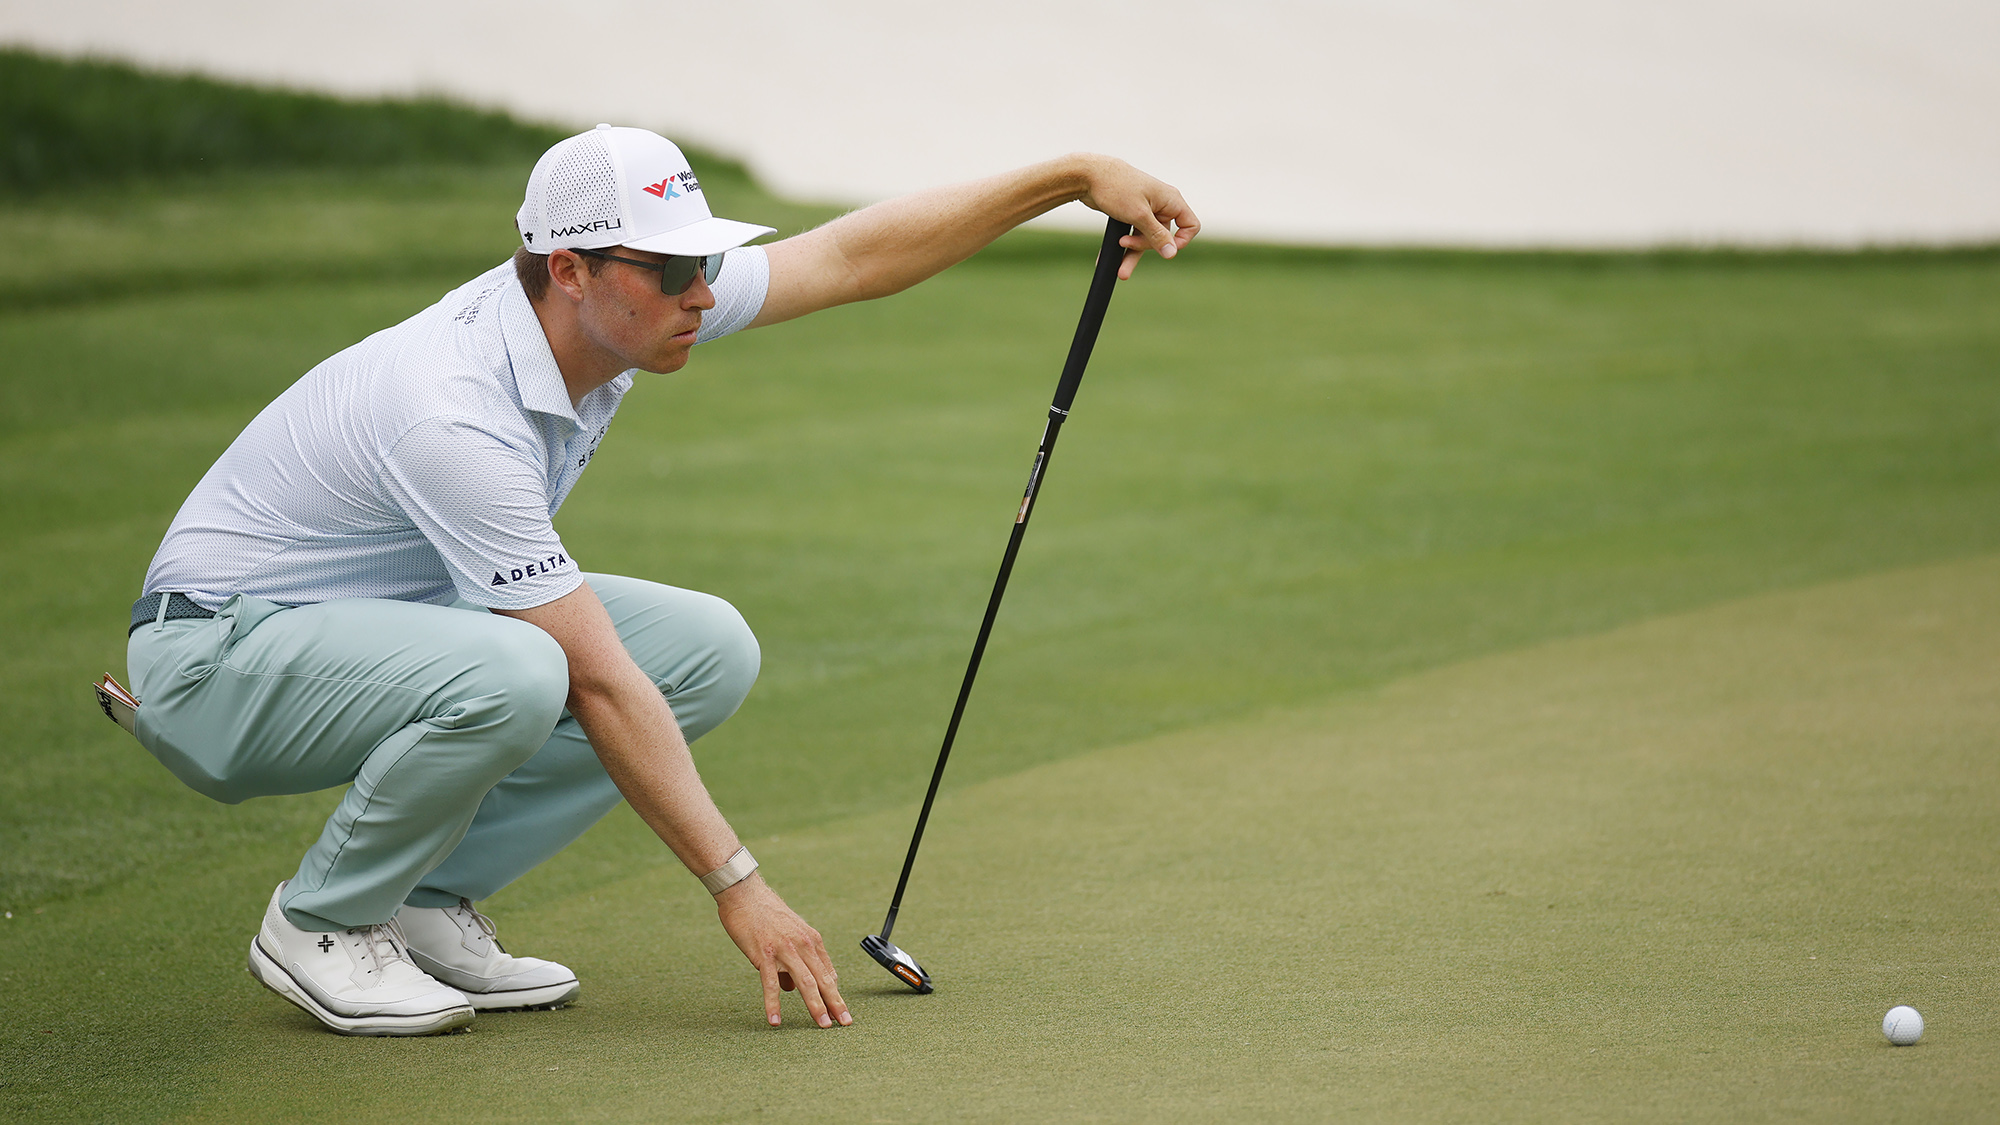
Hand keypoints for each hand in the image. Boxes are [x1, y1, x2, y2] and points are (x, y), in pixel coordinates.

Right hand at [714, 875, 851, 1027]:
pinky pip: (771, 984)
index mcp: (811, 940)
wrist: (744, 893)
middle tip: (845, 1023)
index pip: (827, 972)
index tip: (841, 1011)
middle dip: (835, 1003)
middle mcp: (803, 945)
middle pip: (823, 979)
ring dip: (815, 1006)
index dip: (834, 993)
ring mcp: (784, 950)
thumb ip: (793, 960)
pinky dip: (774, 1004)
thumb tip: (791, 989)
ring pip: (805, 982)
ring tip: (823, 1025)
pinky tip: (775, 1020)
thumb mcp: (787, 933)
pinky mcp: (764, 954)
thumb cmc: (764, 914)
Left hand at [1076, 155, 1200, 279]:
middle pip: (1162, 237)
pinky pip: (1132, 234)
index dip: (1181, 240)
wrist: (1088, 176)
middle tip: (1124, 244)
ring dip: (1132, 253)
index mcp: (1170, 200)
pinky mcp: (1131, 214)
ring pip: (1145, 238)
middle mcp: (1161, 205)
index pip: (1190, 225)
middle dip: (1144, 246)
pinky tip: (1111, 259)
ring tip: (1120, 271)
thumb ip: (1157, 236)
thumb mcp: (1139, 215)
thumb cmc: (1117, 187)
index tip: (1165, 249)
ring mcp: (1146, 210)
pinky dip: (1124, 246)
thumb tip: (1171, 253)